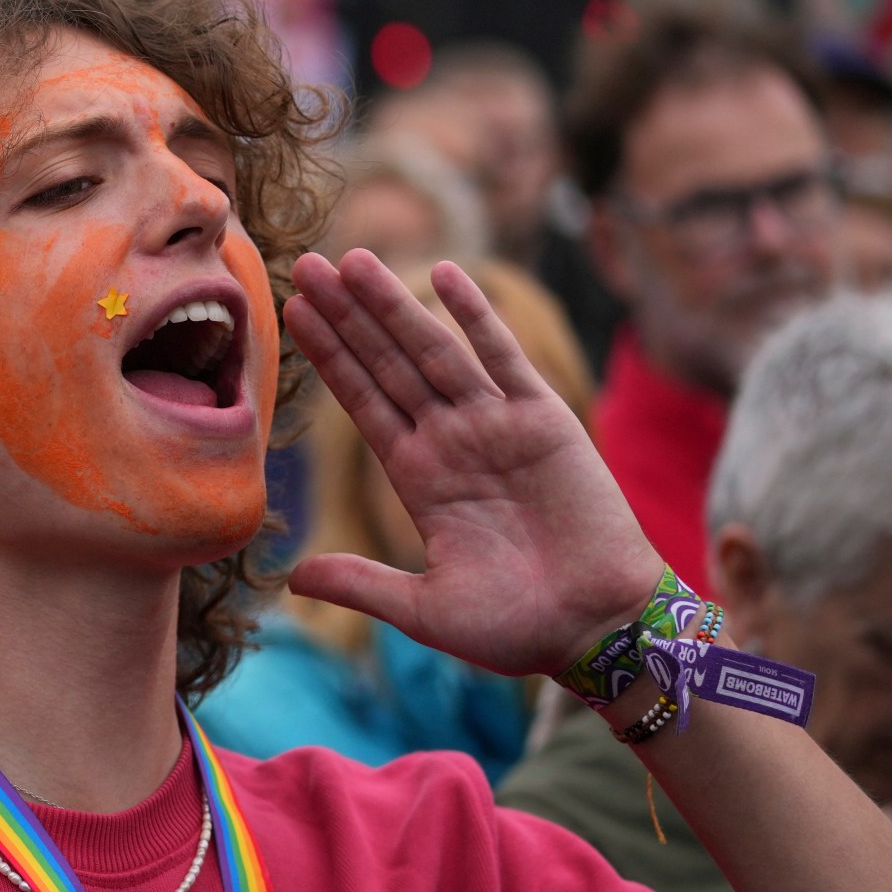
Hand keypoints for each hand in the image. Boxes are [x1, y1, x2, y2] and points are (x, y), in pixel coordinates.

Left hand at [282, 250, 661, 675]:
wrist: (598, 631)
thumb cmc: (518, 628)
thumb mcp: (424, 608)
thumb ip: (362, 583)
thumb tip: (293, 580)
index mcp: (419, 478)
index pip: (363, 402)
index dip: (329, 357)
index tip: (294, 313)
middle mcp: (451, 441)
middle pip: (387, 364)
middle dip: (348, 316)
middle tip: (309, 265)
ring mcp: (494, 425)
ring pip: (431, 350)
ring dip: (394, 305)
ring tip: (353, 260)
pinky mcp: (543, 420)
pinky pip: (503, 357)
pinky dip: (475, 315)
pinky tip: (444, 274)